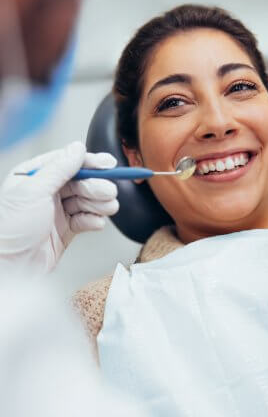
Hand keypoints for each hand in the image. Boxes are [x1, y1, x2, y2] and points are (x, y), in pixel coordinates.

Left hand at [0, 142, 118, 275]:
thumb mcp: (33, 191)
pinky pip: (87, 219)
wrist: (9, 267)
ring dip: (100, 204)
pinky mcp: (66, 229)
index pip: (68, 163)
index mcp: (35, 177)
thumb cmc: (9, 230)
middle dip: (97, 186)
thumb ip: (59, 168)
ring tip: (106, 208)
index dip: (90, 162)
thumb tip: (77, 149)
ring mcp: (58, 211)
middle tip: (108, 192)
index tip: (109, 164)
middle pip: (82, 182)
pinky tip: (95, 222)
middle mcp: (47, 192)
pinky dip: (94, 220)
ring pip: (88, 200)